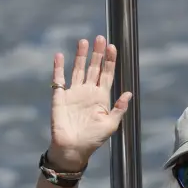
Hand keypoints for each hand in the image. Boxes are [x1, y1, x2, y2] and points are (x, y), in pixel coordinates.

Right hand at [48, 35, 131, 171]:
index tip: (113, 47)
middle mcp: (88, 92)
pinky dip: (58, 67)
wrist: (73, 149)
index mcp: (101, 98)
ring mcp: (74, 94)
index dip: (110, 61)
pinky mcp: (60, 98)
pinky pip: (58, 80)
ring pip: (77, 70)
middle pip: (93, 68)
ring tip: (84, 41)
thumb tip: (129, 93)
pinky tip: (59, 55)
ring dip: (81, 56)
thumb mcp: (111, 125)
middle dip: (97, 54)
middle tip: (100, 38)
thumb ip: (119, 108)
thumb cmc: (93, 140)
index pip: (107, 75)